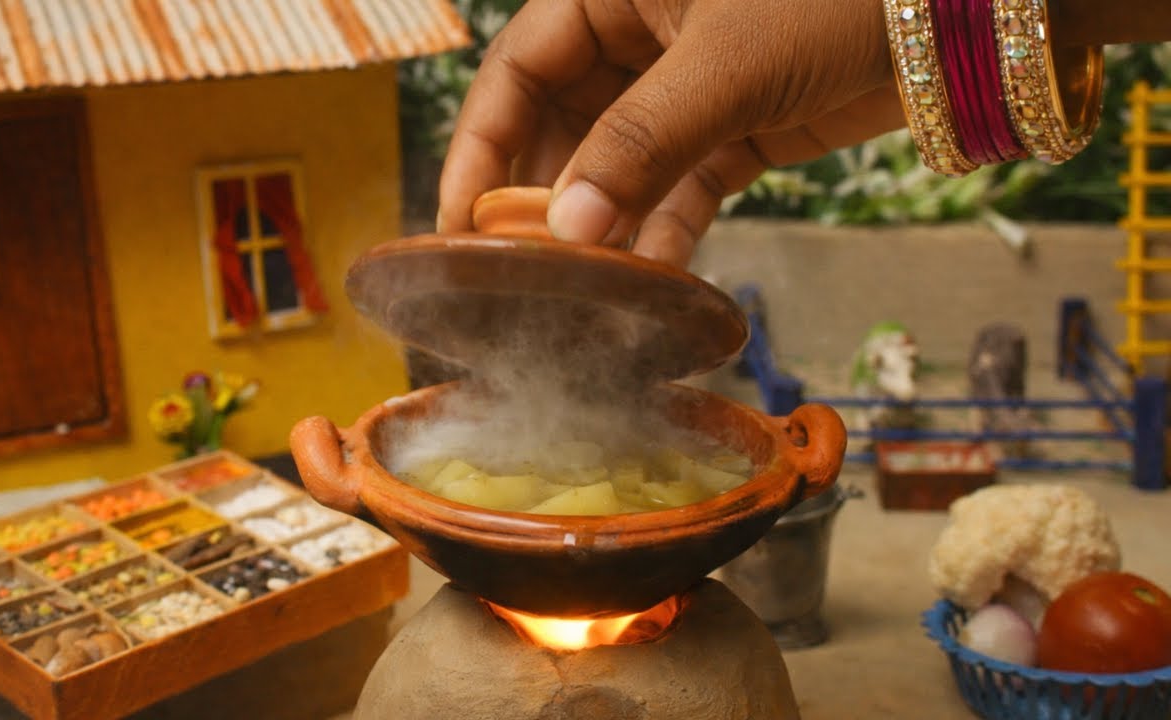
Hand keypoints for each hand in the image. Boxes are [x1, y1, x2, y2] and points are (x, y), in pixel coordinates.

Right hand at [438, 0, 906, 266]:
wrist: (961, 13)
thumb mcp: (726, 63)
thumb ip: (640, 143)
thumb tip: (568, 227)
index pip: (520, 69)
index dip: (482, 143)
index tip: (462, 219)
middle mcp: (641, 35)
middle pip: (562, 124)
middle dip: (543, 197)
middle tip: (523, 269)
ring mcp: (688, 88)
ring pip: (620, 166)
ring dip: (605, 225)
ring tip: (581, 287)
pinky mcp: (736, 131)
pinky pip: (681, 189)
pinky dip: (668, 233)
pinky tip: (653, 281)